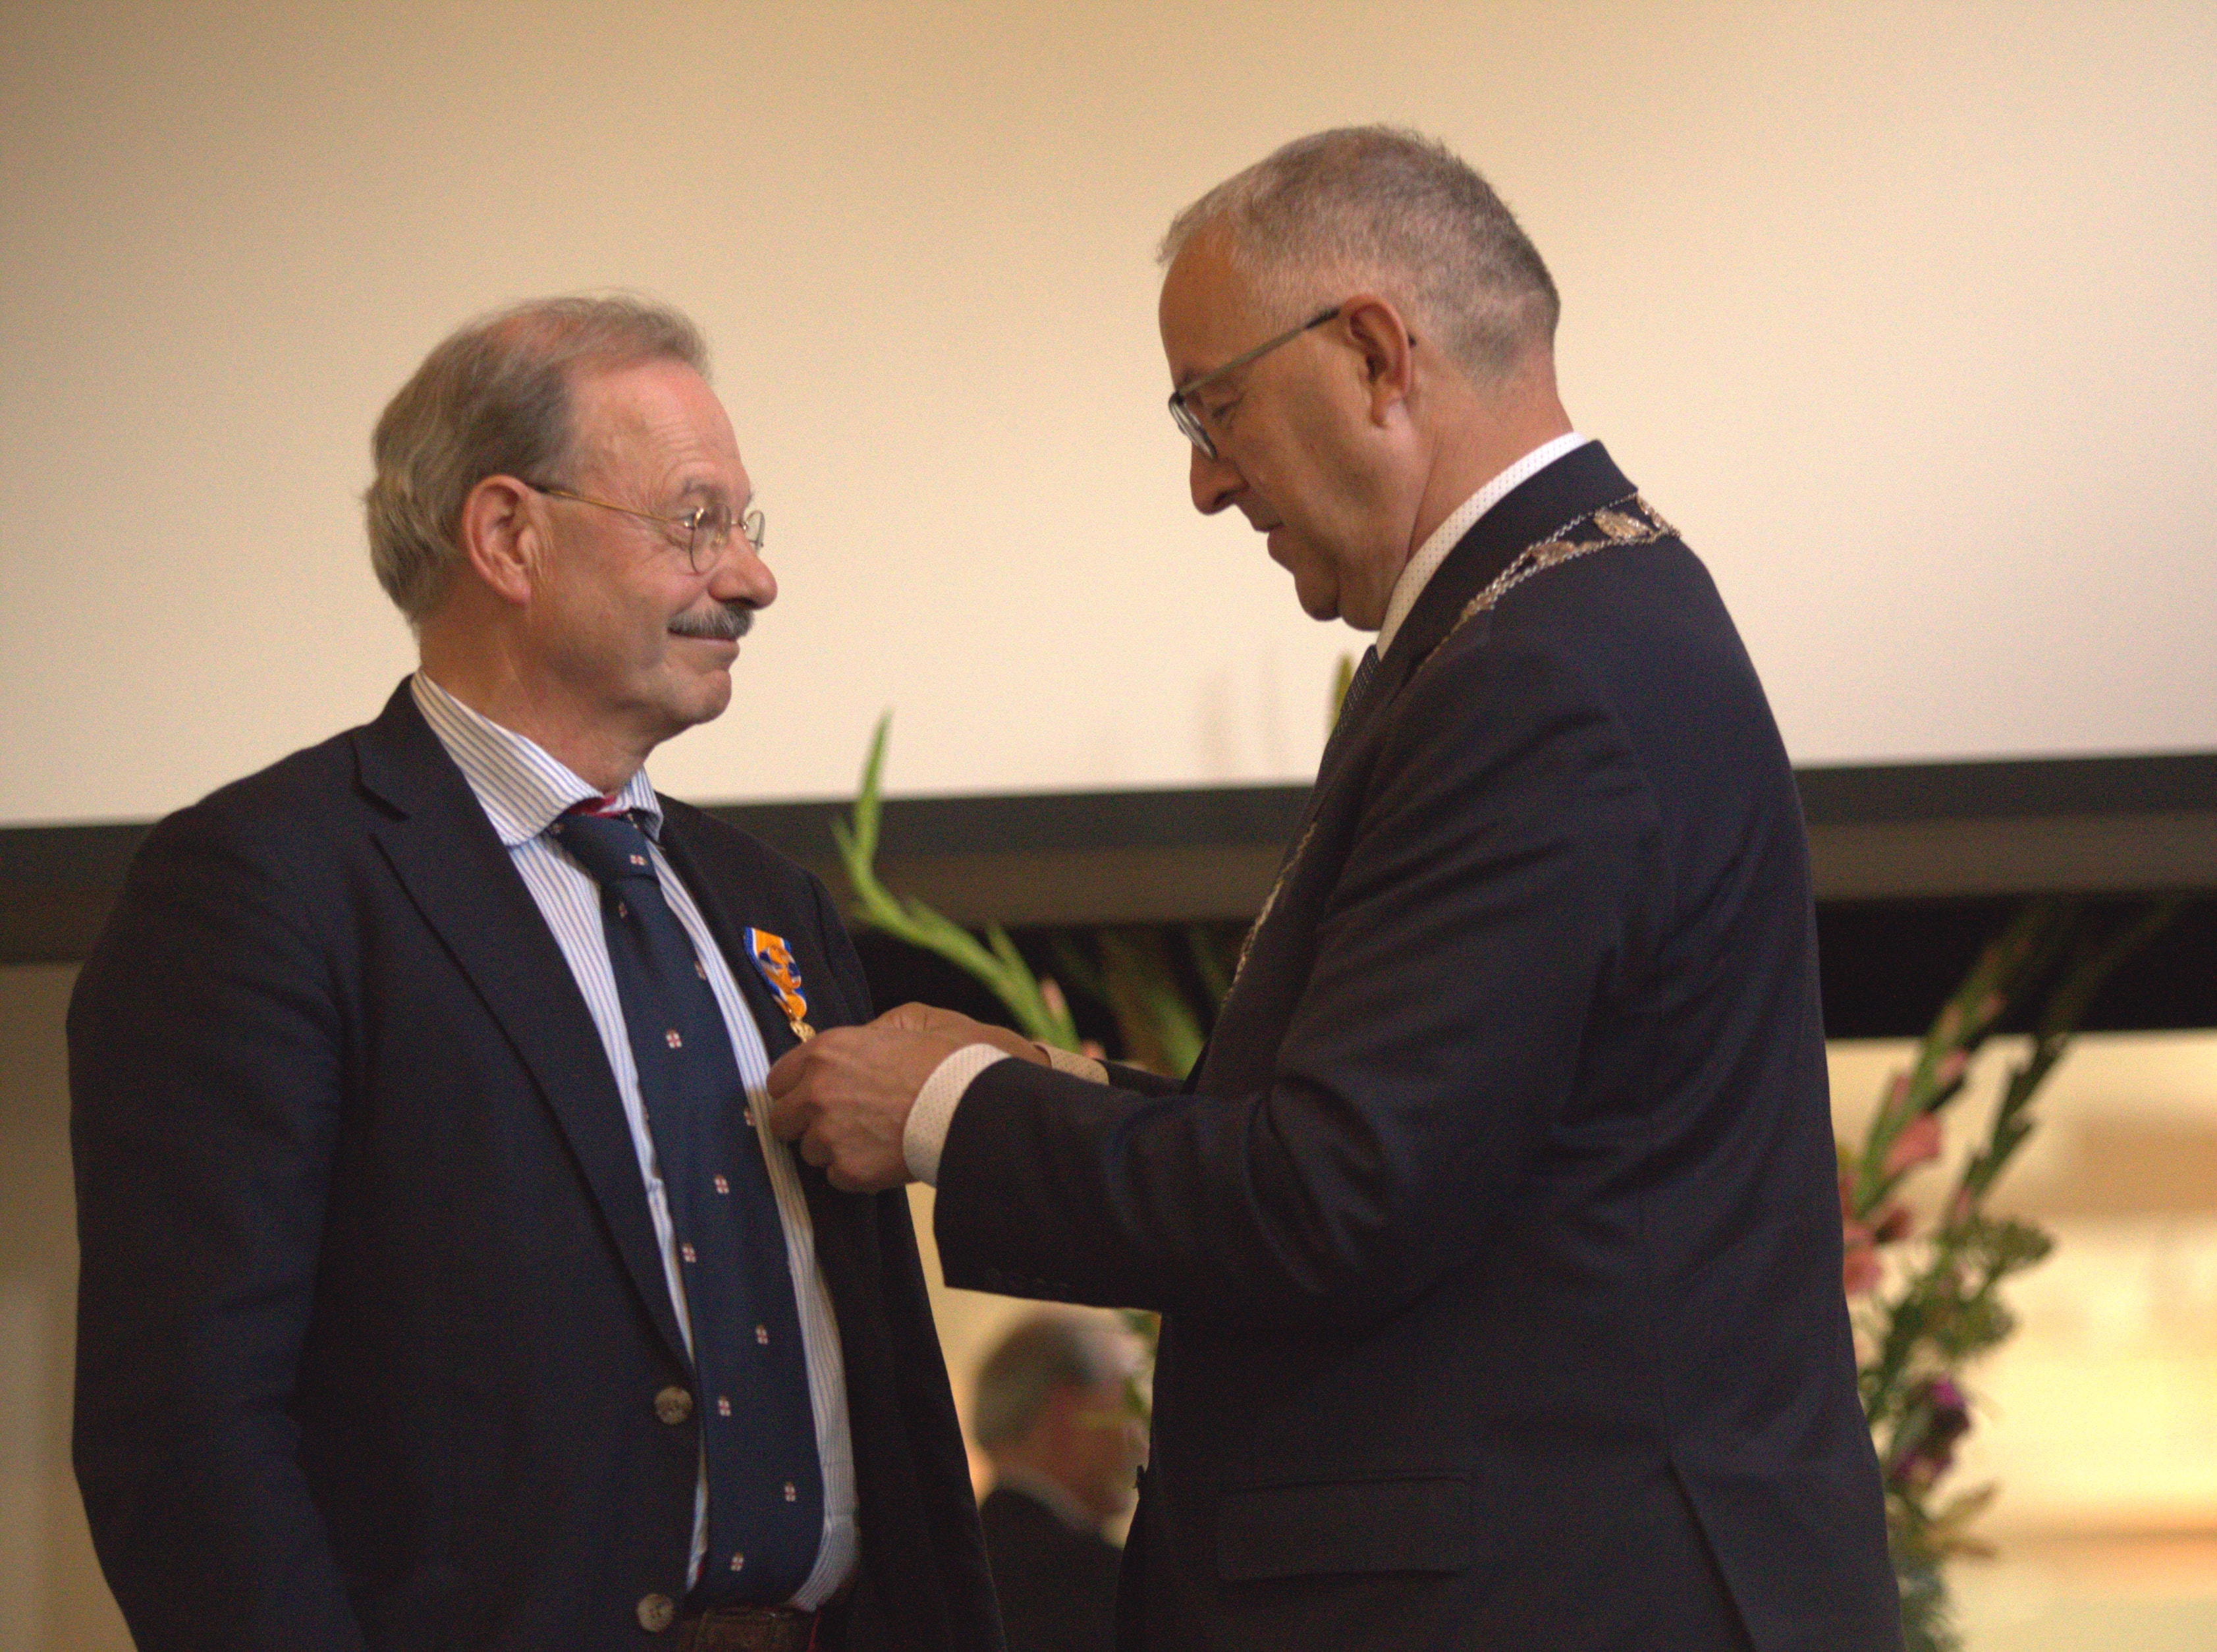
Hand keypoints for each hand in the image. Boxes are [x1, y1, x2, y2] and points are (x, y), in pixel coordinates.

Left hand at [765, 1003, 1036, 1192]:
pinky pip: (836, 1177)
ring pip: (809, 1152)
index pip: (777, 1080)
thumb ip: (867, 1033)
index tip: (813, 1097)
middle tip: (840, 1122)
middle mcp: (816, 1093)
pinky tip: (883, 1155)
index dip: (797, 1090)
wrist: (973, 1103)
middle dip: (805, 1124)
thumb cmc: (947, 1058)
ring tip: (872, 1137)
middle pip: (781, 1122)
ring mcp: (829, 1134)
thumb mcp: (908, 1020)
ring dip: (833, 1149)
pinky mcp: (847, 1170)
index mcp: (825, 1052)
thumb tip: (856, 1045)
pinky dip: (856, 1171)